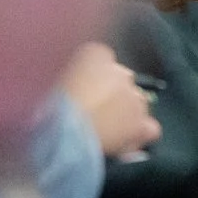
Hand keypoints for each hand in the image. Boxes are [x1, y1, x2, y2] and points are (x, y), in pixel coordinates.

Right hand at [62, 40, 159, 159]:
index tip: (86, 92)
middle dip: (114, 95)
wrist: (60, 133)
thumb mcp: (50, 81)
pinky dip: (141, 134)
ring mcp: (135, 98)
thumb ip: (72, 76)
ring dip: (128, 113)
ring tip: (109, 130)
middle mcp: (121, 72)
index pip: (104, 60)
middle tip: (97, 112)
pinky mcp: (140, 124)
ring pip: (139, 103)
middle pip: (124, 80)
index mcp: (96, 55)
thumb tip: (76, 86)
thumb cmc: (47, 106)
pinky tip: (127, 142)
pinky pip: (150, 128)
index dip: (97, 79)